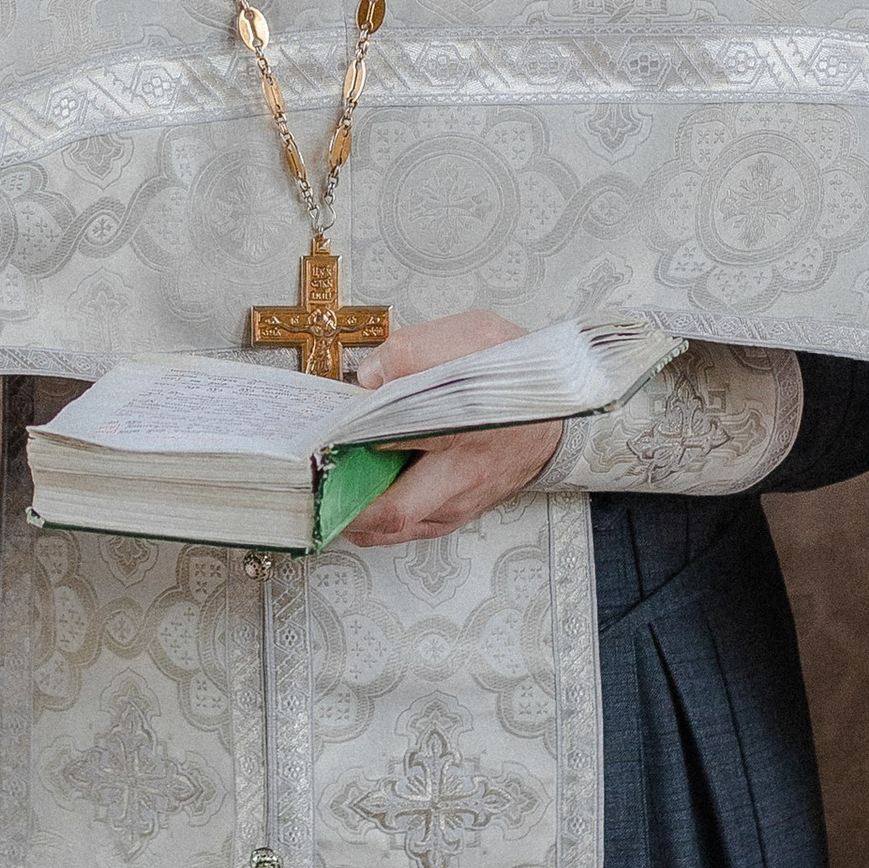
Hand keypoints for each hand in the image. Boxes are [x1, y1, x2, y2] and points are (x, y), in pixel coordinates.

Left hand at [340, 304, 561, 546]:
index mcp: (467, 427)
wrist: (556, 413)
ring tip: (323, 495)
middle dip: (346, 503)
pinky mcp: (457, 513)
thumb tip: (369, 374)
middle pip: (395, 509)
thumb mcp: (476, 338)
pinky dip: (377, 522)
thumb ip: (418, 349)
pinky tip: (353, 503)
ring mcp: (461, 502)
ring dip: (356, 517)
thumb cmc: (514, 378)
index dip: (353, 439)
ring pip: (397, 528)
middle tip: (313, 486)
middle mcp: (463, 476)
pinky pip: (409, 529)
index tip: (321, 437)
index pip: (399, 438)